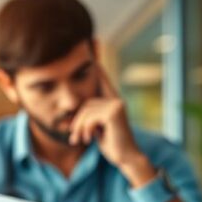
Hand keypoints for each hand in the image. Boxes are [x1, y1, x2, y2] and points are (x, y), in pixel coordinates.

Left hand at [68, 64, 156, 186]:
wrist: (126, 158)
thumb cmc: (112, 144)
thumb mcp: (97, 129)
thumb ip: (90, 117)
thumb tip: (76, 114)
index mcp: (113, 101)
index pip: (102, 80)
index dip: (97, 65)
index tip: (93, 43)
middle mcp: (116, 100)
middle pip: (85, 103)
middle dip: (77, 122)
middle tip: (75, 138)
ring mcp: (117, 105)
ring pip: (86, 111)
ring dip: (79, 128)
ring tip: (80, 140)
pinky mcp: (114, 112)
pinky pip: (90, 116)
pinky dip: (86, 129)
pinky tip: (90, 139)